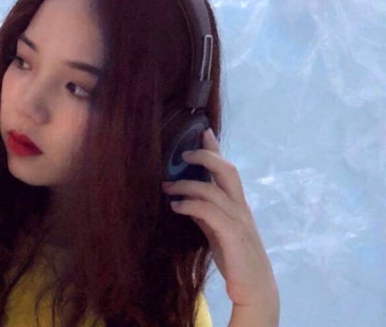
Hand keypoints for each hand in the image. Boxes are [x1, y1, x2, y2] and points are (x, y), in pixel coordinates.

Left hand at [161, 129, 278, 316]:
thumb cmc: (235, 259)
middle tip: (183, 153)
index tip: (203, 131)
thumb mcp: (216, 230)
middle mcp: (240, 207)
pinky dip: (190, 204)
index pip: (227, 169)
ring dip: (187, 184)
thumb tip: (186, 198)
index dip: (215, 149)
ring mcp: (239, 220)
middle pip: (228, 170)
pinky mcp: (233, 235)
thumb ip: (205, 212)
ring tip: (167, 186)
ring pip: (214, 189)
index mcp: (237, 203)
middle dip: (206, 156)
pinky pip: (210, 212)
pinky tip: (176, 206)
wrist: (255, 290)